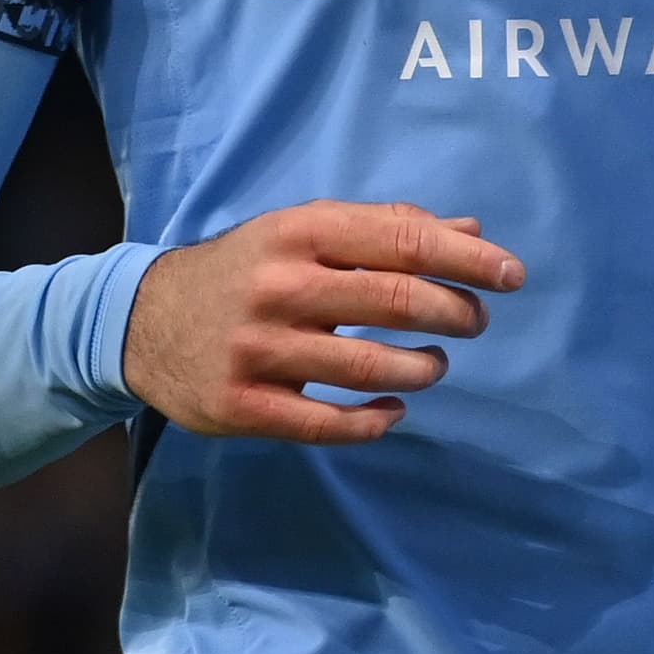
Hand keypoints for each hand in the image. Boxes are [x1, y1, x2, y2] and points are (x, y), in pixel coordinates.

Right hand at [122, 200, 524, 445]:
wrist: (142, 320)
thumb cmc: (246, 269)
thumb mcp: (305, 231)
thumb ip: (385, 229)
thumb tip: (472, 229)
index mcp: (300, 232)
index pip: (402, 239)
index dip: (467, 257)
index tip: (511, 275)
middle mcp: (280, 286)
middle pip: (394, 301)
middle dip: (454, 312)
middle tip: (476, 321)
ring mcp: (259, 350)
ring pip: (367, 368)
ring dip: (421, 369)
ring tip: (435, 364)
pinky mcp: (242, 405)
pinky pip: (326, 424)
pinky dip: (374, 423)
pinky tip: (395, 413)